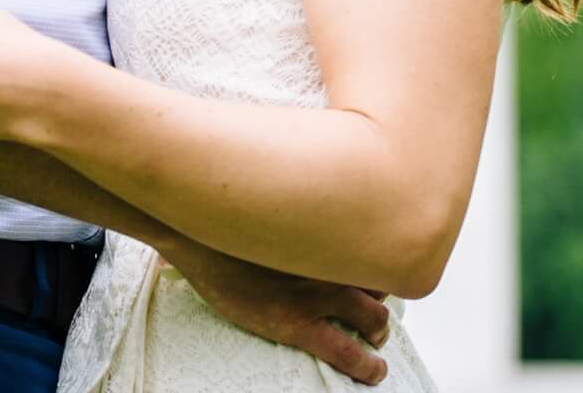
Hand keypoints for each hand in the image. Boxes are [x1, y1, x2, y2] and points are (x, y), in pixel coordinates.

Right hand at [162, 238, 392, 385]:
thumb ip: (306, 220)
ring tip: (375, 340)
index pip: (375, 247)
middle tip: (373, 312)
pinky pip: (348, 352)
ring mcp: (317, 294)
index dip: (380, 262)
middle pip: (381, 282)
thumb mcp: (279, 210)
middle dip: (383, 299)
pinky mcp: (298, 325)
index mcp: (328, 232)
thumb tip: (311, 219)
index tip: (374, 270)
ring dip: (379, 331)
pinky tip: (374, 371)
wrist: (200, 238)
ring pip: (375, 318)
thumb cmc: (232, 221)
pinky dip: (367, 366)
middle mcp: (331, 261)